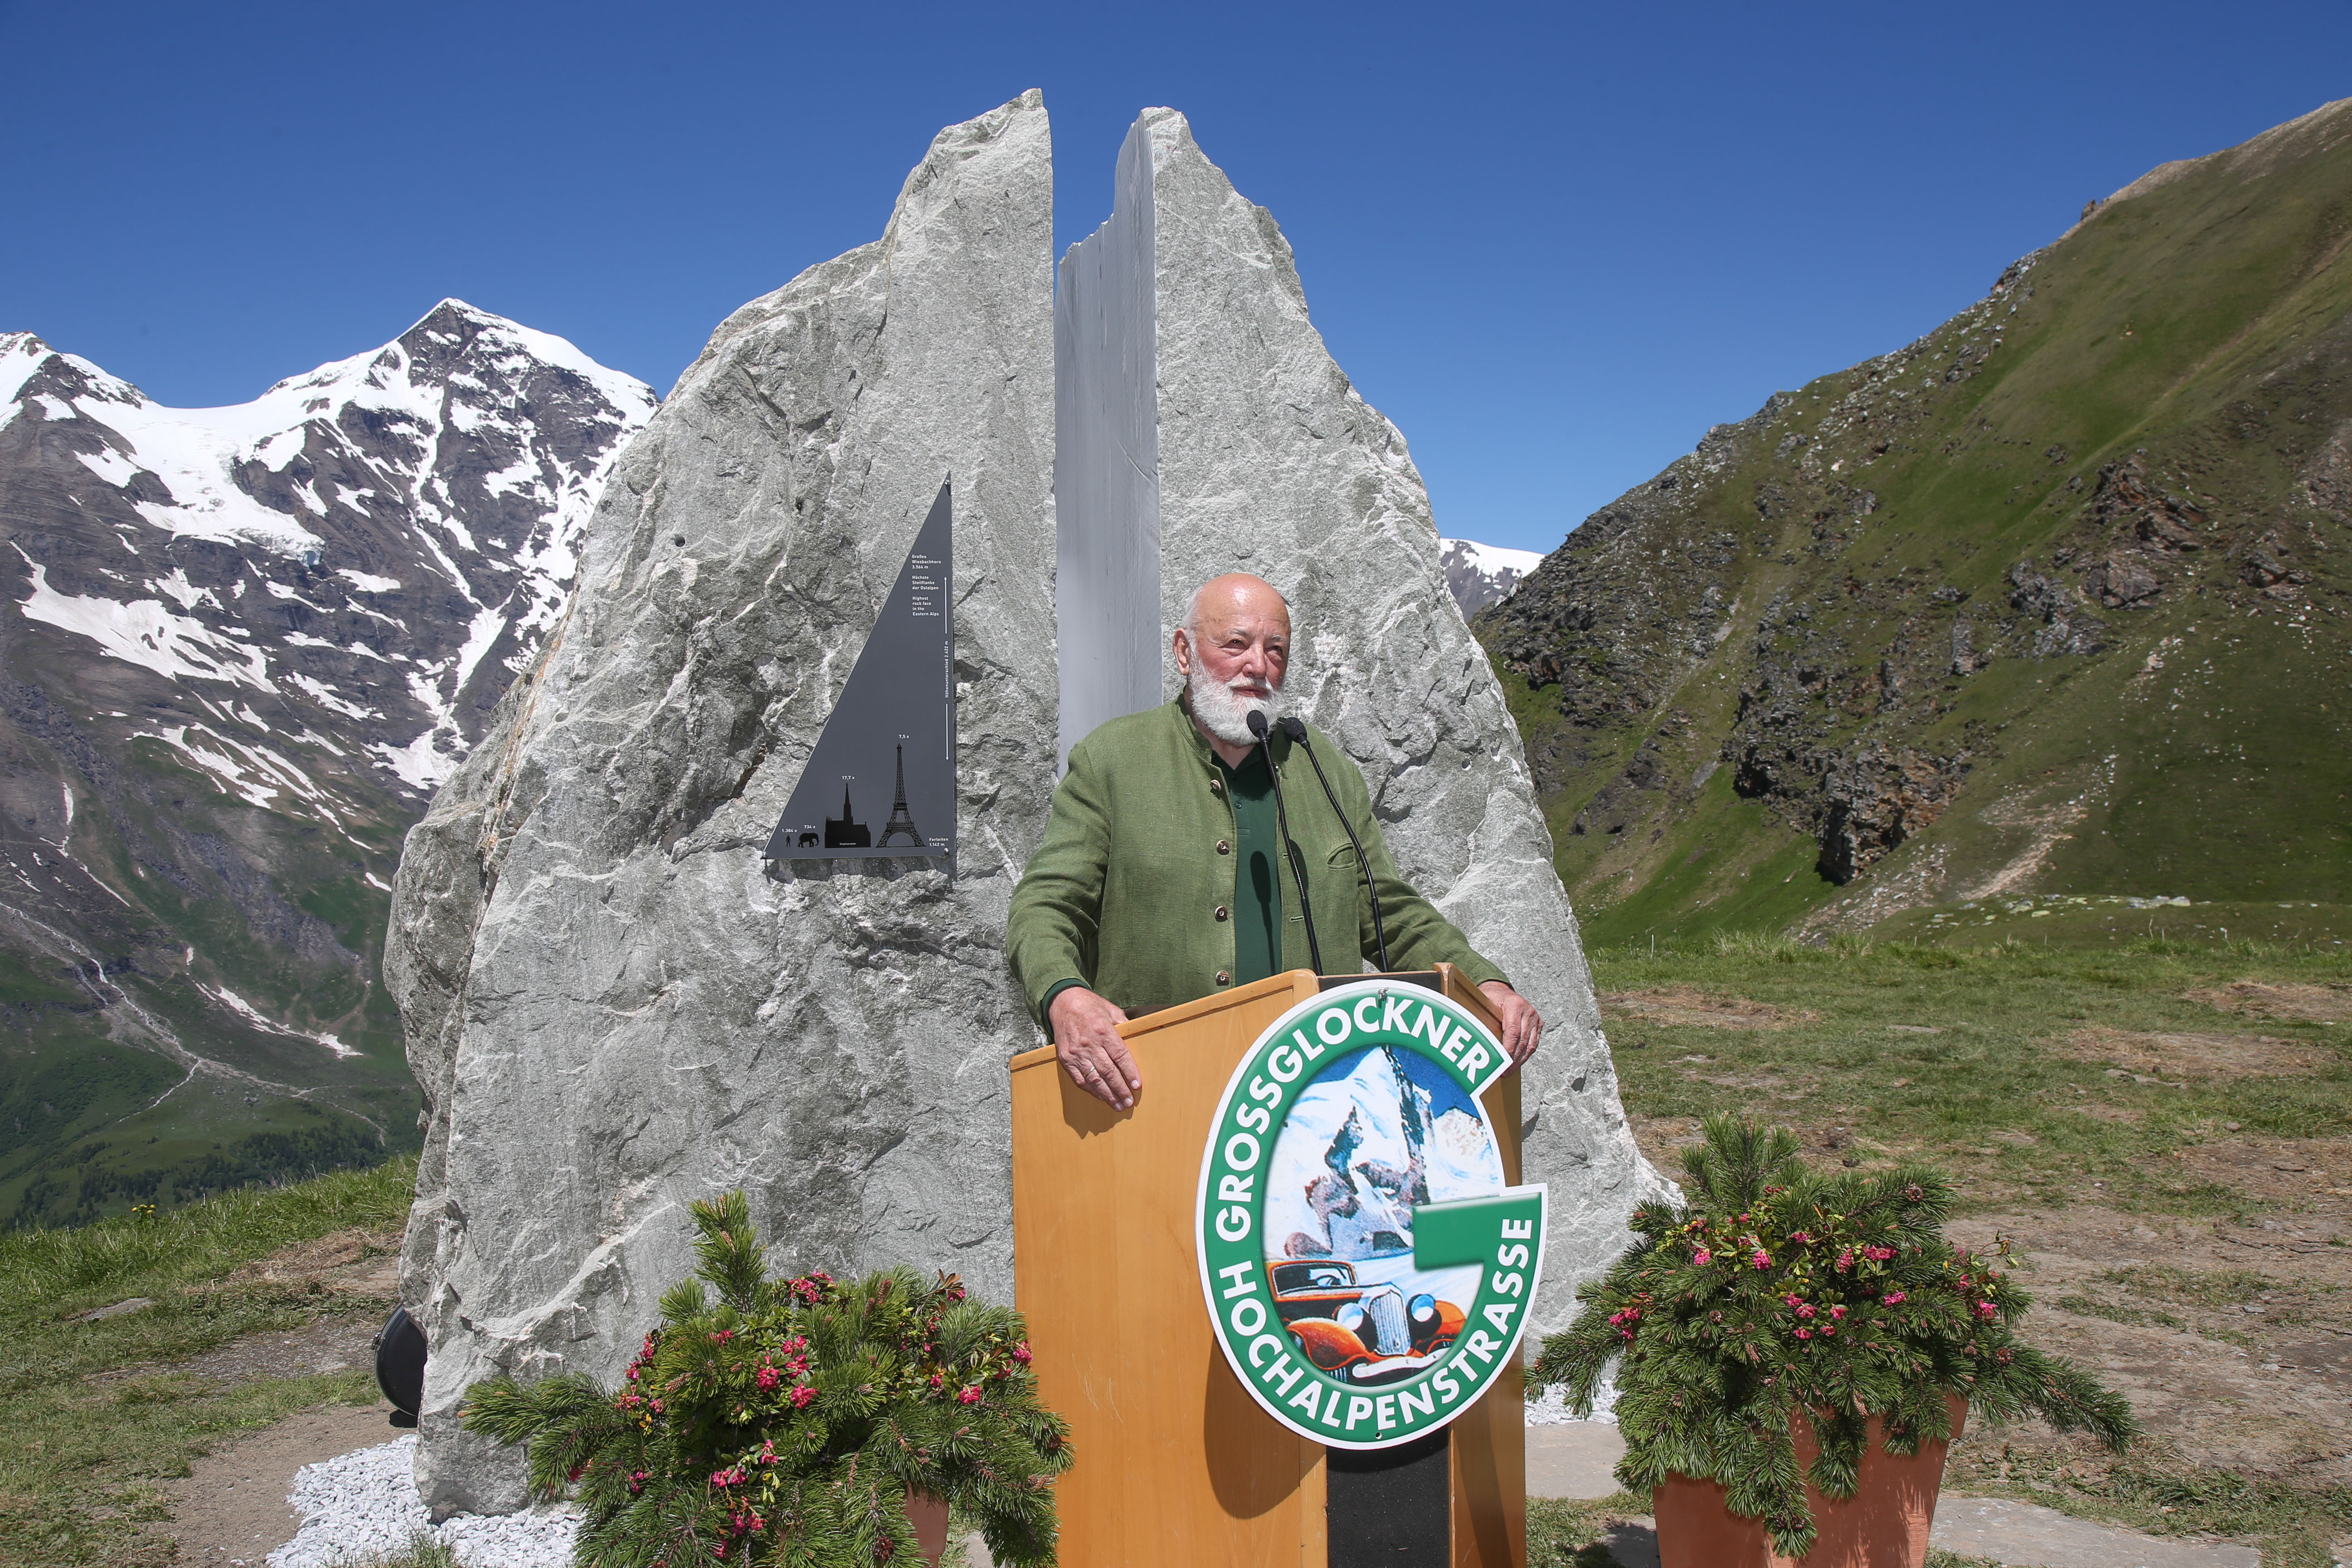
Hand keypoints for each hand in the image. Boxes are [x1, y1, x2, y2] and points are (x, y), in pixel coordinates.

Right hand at [1049, 987, 1141, 1109]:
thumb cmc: (1090, 1006)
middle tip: (1129, 1102)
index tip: (1137, 1085)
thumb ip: (1124, 1026)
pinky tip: (1101, 1097)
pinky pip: (1079, 1079)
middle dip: (1120, 1089)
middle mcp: (1088, 1043)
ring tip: (1117, 1105)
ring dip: (1107, 1094)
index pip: (1120, 1055)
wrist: (1062, 1003)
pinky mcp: (1065, 1058)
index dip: (1130, 1072)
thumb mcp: (1111, 1010)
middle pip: (1108, 1071)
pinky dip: (1091, 1090)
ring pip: (1094, 1079)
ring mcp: (1075, 1052)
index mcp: (1102, 1030)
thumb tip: (1137, 1040)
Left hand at [1479, 981, 1542, 1066]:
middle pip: (1522, 1041)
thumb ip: (1483, 1020)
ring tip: (1509, 1071)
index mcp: (1515, 1004)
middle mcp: (1528, 1011)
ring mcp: (1535, 1018)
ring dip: (1519, 1061)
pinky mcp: (1538, 1024)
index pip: (1513, 1032)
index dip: (1508, 1049)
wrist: (1502, 991)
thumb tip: (1477, 1041)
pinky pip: (1533, 1043)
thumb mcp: (1484, 1004)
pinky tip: (1517, 1063)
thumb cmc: (1491, 998)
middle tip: (1504, 1072)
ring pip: (1530, 1045)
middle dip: (1513, 1059)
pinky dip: (1525, 1055)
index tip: (1502, 1063)